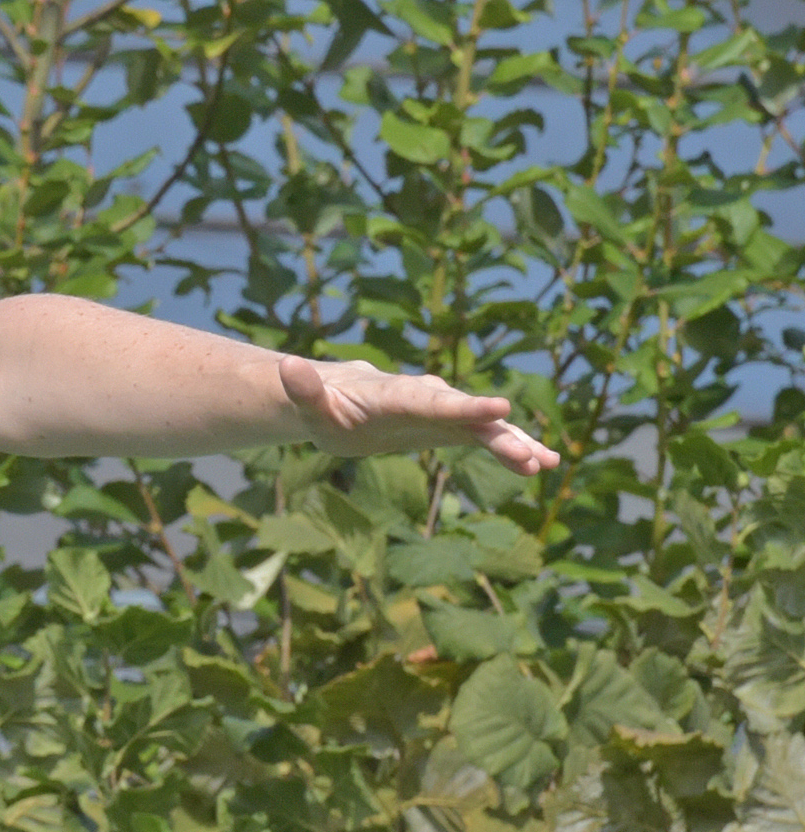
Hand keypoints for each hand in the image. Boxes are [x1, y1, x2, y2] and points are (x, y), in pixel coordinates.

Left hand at [279, 353, 557, 475]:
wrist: (339, 403)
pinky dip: (513, 448)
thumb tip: (286, 366)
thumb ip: (303, 390)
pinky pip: (487, 437)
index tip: (498, 408)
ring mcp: (446, 412)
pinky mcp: (452, 428)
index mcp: (397, 395)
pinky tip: (542, 464)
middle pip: (468, 415)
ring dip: (515, 443)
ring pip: (485, 427)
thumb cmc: (323, 409)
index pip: (433, 401)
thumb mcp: (309, 407)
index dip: (465, 406)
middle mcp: (429, 398)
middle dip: (498, 433)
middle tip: (527, 455)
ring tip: (545, 464)